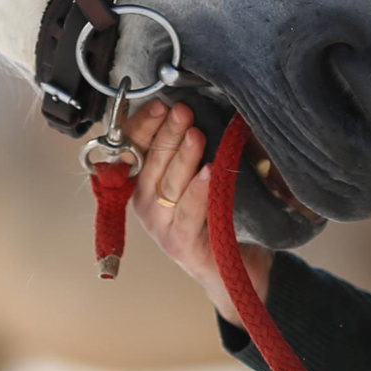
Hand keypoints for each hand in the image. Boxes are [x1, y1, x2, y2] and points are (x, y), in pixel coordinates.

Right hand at [121, 98, 272, 325]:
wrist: (236, 266)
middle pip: (151, 161)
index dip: (144, 124)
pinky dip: (199, 191)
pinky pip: (189, 212)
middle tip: (182, 111)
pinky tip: (210, 172)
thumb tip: (197, 106)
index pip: (134, 146)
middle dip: (167, 133)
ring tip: (195, 135)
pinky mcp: (182, 243)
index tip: (161, 104)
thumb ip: (189, 148)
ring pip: (169, 184)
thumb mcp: (197, 176)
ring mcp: (161, 225)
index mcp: (144, 181)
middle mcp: (146, 203)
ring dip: (182, 157)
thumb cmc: (216, 214)